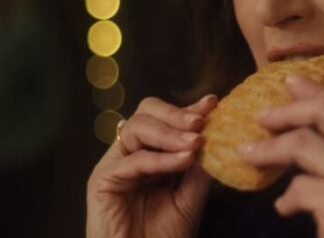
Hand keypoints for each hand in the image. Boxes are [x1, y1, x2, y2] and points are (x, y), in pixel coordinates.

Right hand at [86, 94, 217, 237]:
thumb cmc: (165, 235)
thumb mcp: (191, 195)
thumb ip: (199, 165)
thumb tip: (216, 134)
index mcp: (152, 151)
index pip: (167, 118)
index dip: (189, 108)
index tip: (213, 103)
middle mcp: (131, 152)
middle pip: (146, 111)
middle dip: (176, 113)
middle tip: (201, 122)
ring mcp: (115, 164)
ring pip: (136, 127)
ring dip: (170, 132)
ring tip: (196, 142)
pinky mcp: (102, 181)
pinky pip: (132, 160)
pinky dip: (161, 158)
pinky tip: (183, 161)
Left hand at [238, 75, 323, 237]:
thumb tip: (313, 128)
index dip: (320, 93)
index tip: (292, 84)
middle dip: (290, 109)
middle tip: (262, 115)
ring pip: (305, 143)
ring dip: (270, 149)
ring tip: (249, 154)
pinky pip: (299, 187)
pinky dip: (286, 197)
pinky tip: (284, 209)